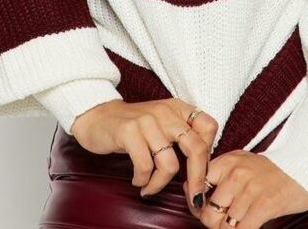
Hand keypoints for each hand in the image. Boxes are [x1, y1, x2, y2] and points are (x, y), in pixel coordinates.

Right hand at [70, 97, 217, 204]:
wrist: (98, 115)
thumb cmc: (134, 126)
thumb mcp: (162, 123)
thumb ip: (182, 136)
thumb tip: (202, 167)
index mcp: (178, 108)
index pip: (209, 127)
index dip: (209, 152)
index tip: (197, 171)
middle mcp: (166, 111)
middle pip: (196, 148)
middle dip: (197, 180)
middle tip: (193, 198)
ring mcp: (147, 120)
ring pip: (169, 163)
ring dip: (161, 184)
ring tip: (151, 187)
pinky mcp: (129, 131)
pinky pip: (145, 166)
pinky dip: (143, 180)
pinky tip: (138, 180)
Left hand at [182, 149, 307, 226]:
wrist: (303, 168)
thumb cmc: (269, 171)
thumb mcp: (241, 164)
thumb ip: (218, 175)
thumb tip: (192, 194)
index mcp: (227, 161)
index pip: (198, 186)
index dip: (198, 204)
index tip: (205, 209)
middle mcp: (236, 173)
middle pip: (209, 212)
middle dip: (214, 224)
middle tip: (226, 222)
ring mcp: (250, 189)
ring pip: (223, 226)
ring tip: (239, 225)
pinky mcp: (264, 205)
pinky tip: (249, 227)